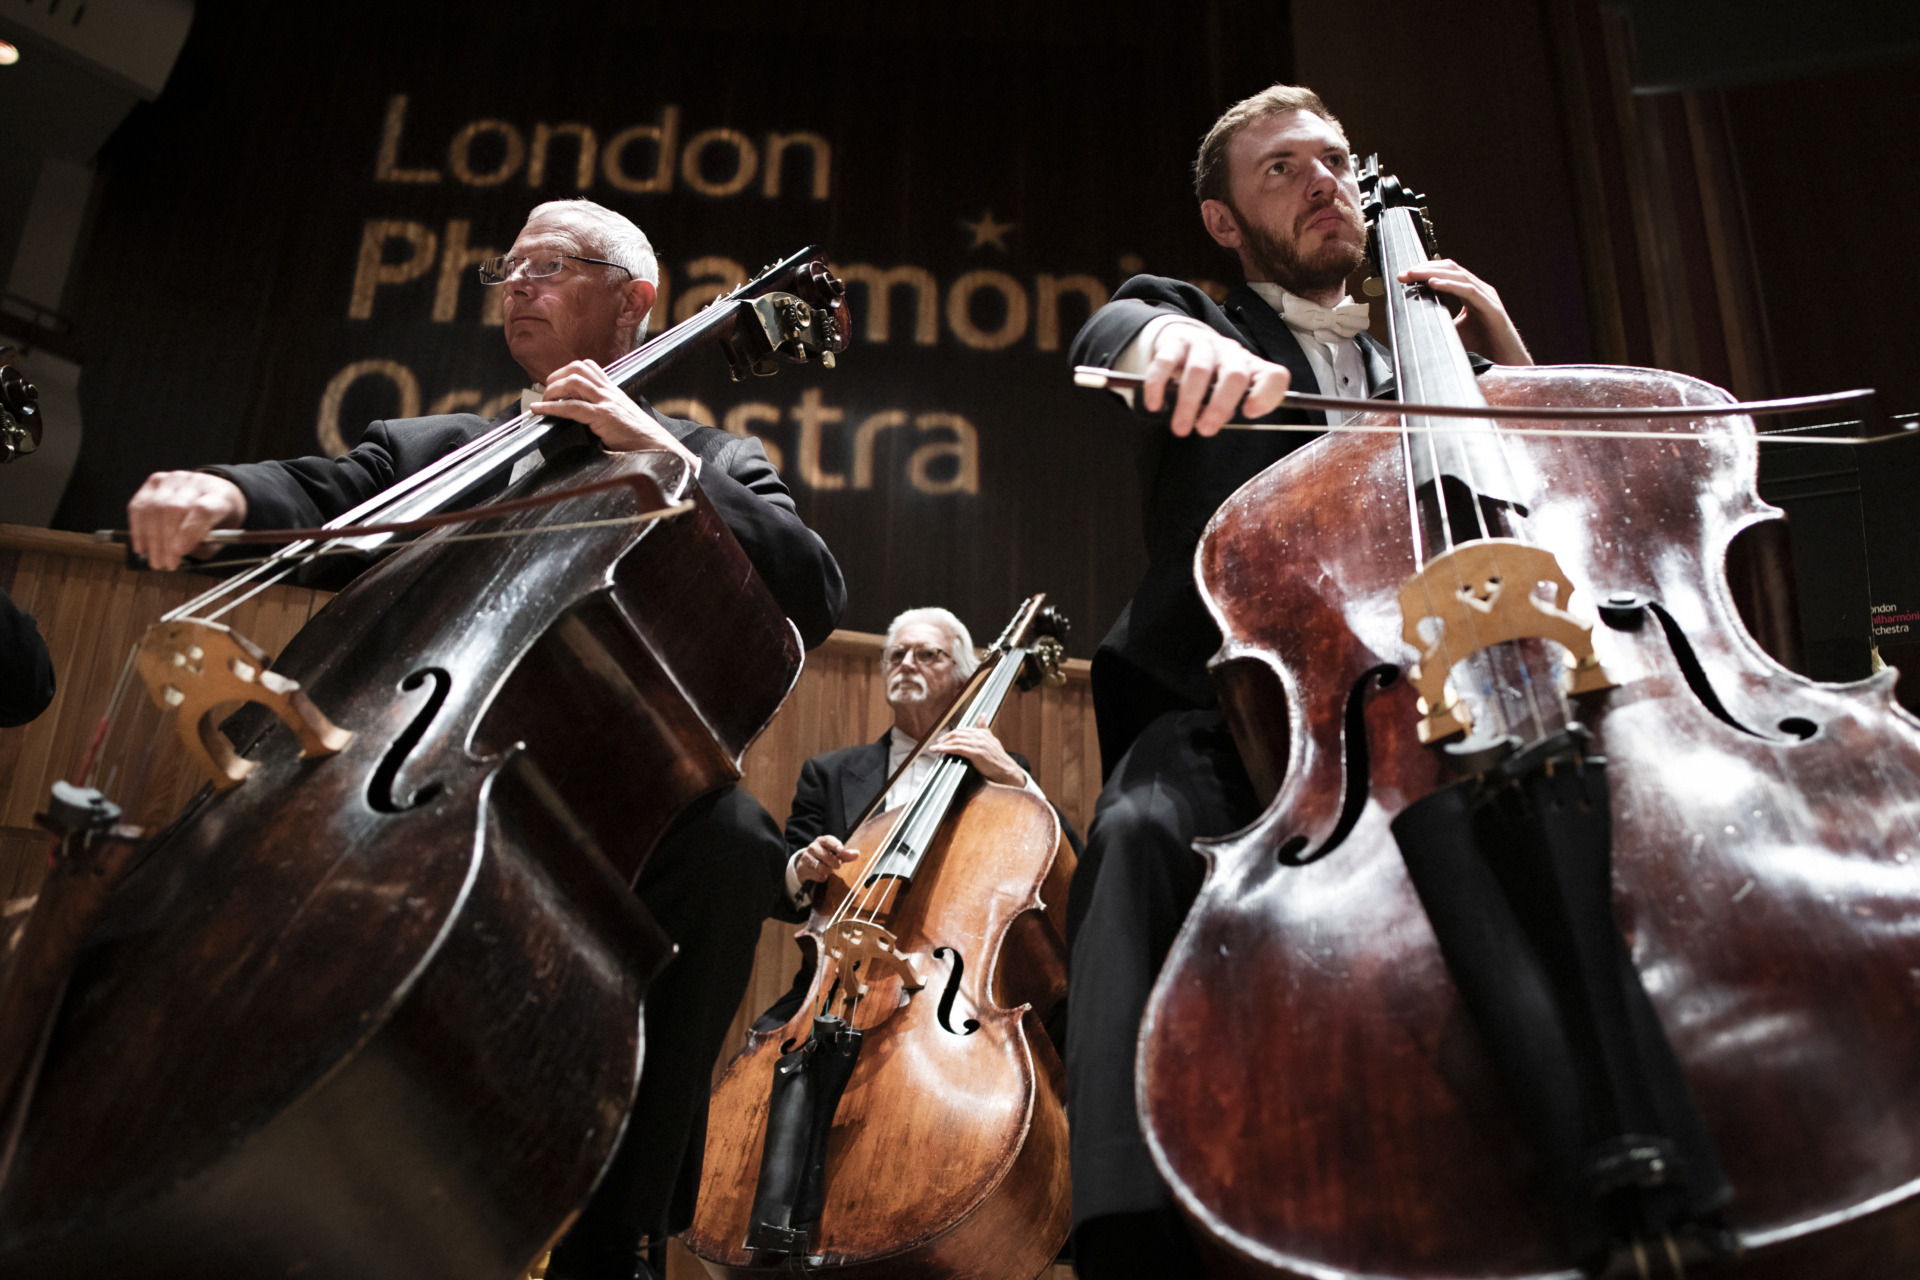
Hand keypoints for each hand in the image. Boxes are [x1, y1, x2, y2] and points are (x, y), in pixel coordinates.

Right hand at [127, 470, 247, 570]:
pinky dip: (137, 528)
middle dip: (165, 542)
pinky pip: (140, 505)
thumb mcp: (224, 537)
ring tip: (153, 560)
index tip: (179, 552)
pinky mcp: (155, 481)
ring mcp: (174, 479)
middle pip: (174, 509)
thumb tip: (177, 553)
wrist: (215, 493)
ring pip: (154, 507)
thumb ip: (204, 546)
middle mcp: (196, 483)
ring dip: (150, 538)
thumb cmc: (219, 518)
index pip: (203, 509)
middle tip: (163, 564)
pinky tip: (141, 546)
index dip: (189, 531)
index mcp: (220, 496)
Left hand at [531, 359, 702, 466]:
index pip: (588, 366)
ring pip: (573, 382)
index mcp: (613, 391)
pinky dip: (551, 407)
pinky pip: (573, 407)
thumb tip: (585, 416)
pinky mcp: (604, 417)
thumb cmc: (640, 438)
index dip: (566, 371)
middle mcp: (609, 392)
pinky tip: (540, 410)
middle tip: (546, 393)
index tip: (555, 384)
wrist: (658, 448)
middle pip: (577, 368)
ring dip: (552, 390)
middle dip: (556, 377)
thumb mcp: (622, 417)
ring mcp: (607, 402)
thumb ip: (606, 411)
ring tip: (543, 402)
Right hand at [793, 834, 858, 884]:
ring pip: (822, 867)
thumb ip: (846, 854)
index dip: (836, 845)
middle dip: (835, 863)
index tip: (842, 851)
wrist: (806, 864)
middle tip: (837, 865)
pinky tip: (821, 873)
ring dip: (829, 871)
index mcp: (822, 840)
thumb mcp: (835, 853)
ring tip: (828, 868)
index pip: (829, 840)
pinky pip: (818, 875)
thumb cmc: (824, 856)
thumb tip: (857, 854)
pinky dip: (822, 877)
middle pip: (827, 856)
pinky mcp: (803, 868)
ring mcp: (806, 857)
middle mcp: (813, 847)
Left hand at [932, 726, 1027, 786]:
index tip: (943, 739)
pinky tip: (940, 751)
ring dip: (944, 744)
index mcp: (983, 732)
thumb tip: (982, 716)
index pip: (963, 730)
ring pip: (956, 740)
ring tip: (935, 748)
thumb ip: (984, 728)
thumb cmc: (998, 759)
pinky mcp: (976, 753)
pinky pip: (958, 748)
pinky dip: (947, 749)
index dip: (951, 734)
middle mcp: (981, 736)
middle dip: (945, 738)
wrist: (1007, 771)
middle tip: (937, 744)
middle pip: (958, 733)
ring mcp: (979, 744)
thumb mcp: (992, 740)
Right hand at [1143, 320, 1291, 437]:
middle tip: (1205, 430)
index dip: (1267, 395)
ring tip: (1180, 428)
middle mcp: (1231, 353)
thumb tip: (1215, 424)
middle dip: (1219, 407)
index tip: (1248, 412)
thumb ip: (1233, 406)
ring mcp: (1204, 344)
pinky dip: (1158, 386)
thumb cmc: (1212, 375)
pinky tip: (1154, 405)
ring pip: (1199, 370)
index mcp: (1251, 367)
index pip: (1274, 376)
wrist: (1184, 340)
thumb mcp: (1230, 389)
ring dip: (1189, 403)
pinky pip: (1166, 362)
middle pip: (1234, 375)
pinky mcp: (1176, 342)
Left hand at [1396, 259, 1532, 366]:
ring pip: (1459, 277)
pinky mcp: (1492, 310)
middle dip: (1426, 268)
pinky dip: (1450, 285)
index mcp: (1472, 294)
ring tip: (1414, 275)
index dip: (1426, 270)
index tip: (1405, 275)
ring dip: (1434, 273)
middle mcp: (1481, 291)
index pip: (1448, 273)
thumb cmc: (1483, 349)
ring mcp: (1488, 298)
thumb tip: (1413, 324)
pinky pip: (1470, 292)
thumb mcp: (1453, 331)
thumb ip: (1438, 322)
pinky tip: (1434, 283)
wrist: (1506, 364)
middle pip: (1452, 269)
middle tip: (1404, 274)